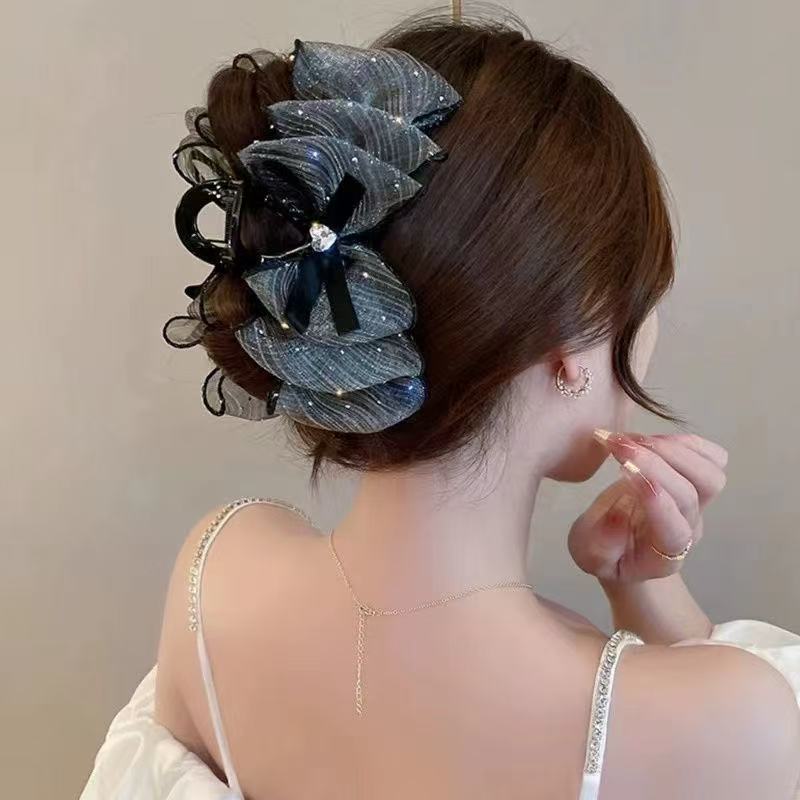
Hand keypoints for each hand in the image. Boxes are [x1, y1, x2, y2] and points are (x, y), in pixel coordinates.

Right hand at [568, 432, 727, 582]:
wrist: (625, 548)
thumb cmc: (606, 553)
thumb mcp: (589, 555)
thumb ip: (599, 544)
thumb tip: (616, 516)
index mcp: (663, 554)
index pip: (674, 528)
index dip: (655, 498)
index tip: (623, 471)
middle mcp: (688, 528)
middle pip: (695, 494)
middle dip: (657, 463)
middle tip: (619, 445)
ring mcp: (700, 504)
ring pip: (711, 474)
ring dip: (672, 449)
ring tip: (634, 440)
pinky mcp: (699, 483)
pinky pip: (714, 459)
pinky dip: (685, 442)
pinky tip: (651, 439)